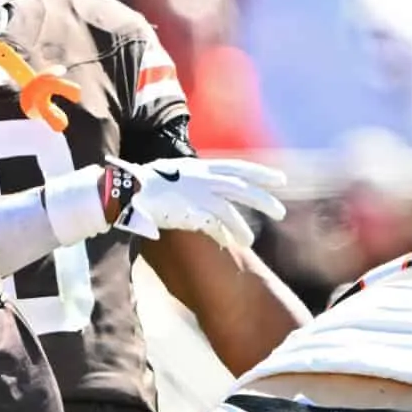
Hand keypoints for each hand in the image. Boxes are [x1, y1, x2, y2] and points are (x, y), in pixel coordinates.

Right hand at [120, 158, 286, 249]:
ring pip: (231, 209)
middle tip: (281, 212)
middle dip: (264, 200)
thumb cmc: (146, 181)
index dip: (260, 173)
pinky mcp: (190, 211)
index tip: (279, 179)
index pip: (239, 167)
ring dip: (242, 226)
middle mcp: (204, 178)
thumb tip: (201, 187)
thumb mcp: (174, 172)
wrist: (131, 188)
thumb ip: (192, 179)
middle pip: (242, 188)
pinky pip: (214, 225)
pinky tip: (231, 244)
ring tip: (251, 241)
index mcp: (202, 167)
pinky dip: (223, 234)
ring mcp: (198, 194)